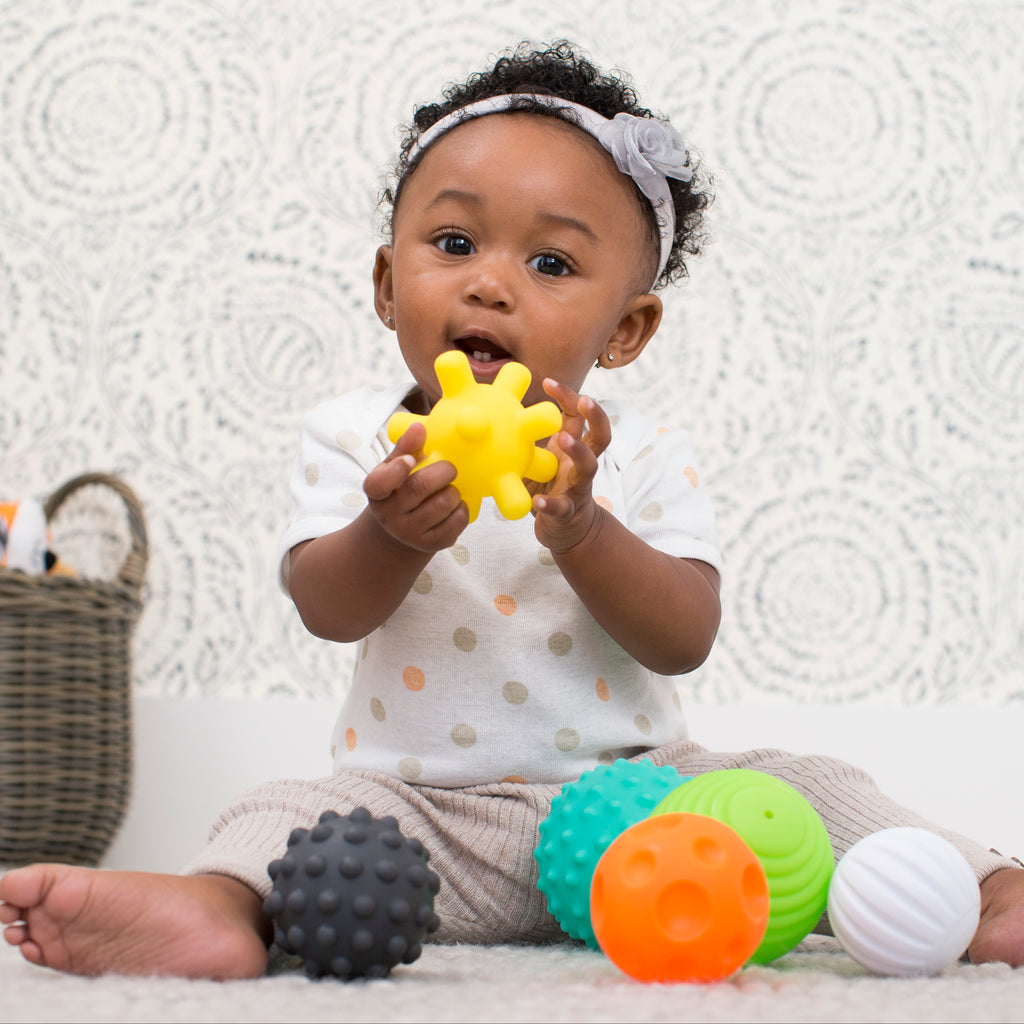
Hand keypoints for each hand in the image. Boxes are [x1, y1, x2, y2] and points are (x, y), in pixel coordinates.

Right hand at [363, 422, 468, 550]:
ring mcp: (409, 533)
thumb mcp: (394, 468)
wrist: (400, 530)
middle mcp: (389, 515)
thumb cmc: (400, 489)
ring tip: (450, 488)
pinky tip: (455, 505)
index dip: (396, 469)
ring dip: (455, 491)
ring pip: (443, 504)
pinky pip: (457, 521)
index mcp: (376, 492)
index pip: (379, 483)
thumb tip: (419, 428)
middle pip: (420, 487)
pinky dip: (462, 508)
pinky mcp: (431, 544)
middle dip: (443, 471)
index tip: (409, 459)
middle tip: (449, 468)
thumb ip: (406, 447)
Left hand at [532, 379, 610, 552]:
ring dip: (579, 451)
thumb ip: (526, 436)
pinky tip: (536, 501)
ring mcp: (578, 486)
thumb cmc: (549, 485)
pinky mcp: (568, 511)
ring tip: (565, 439)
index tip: (548, 381)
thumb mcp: (540, 456)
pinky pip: (561, 506)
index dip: (569, 396)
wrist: (565, 528)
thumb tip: (489, 409)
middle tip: (585, 400)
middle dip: (596, 416)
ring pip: (589, 466)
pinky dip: (550, 503)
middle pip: (601, 435)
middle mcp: (581, 463)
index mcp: (573, 447)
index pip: (579, 415)